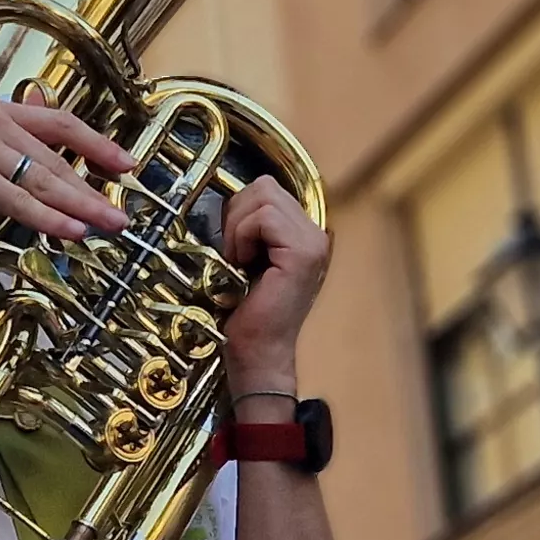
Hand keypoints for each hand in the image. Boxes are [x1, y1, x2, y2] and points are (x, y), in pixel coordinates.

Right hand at [0, 91, 134, 246]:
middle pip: (57, 158)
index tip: (126, 164)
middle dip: (93, 188)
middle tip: (121, 212)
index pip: (60, 122)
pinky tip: (73, 231)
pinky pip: (20, 201)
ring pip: (44, 180)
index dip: (98, 144)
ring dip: (82, 205)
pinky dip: (50, 218)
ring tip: (110, 223)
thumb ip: (12, 144)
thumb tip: (48, 133)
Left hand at [216, 174, 327, 384]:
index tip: (232, 247)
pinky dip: (242, 236)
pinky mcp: (303, 253)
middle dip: (237, 214)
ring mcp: (314, 242)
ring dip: (239, 227)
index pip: (267, 189)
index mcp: (303, 233)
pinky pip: (264, 218)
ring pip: (264, 195)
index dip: (239, 210)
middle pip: (265, 186)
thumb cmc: (246, 312)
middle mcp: (316, 234)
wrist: (257, 352)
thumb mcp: (247, 258)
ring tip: (239, 260)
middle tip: (233, 253)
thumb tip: (223, 200)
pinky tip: (242, 263)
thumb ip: (248, 226)